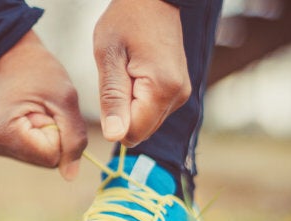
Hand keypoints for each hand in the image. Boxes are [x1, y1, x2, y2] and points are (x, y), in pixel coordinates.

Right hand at [0, 31, 86, 180]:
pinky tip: (30, 114)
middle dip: (54, 136)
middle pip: (45, 161)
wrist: (16, 56)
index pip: (51, 157)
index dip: (60, 134)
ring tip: (36, 109)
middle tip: (43, 108)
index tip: (48, 109)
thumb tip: (71, 176)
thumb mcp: (66, 101)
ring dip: (48, 135)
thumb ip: (74, 138)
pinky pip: (33, 152)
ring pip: (40, 158)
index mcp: (3, 133)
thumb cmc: (41, 71)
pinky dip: (39, 136)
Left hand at [94, 0, 190, 146]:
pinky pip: (152, 111)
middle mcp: (178, 97)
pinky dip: (138, 101)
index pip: (132, 133)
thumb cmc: (126, 22)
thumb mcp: (109, 57)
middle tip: (117, 78)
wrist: (153, 0)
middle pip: (141, 132)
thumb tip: (115, 136)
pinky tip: (135, 74)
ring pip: (146, 123)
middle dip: (122, 114)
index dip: (113, 119)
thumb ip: (112, 99)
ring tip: (126, 73)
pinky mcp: (178, 91)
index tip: (111, 88)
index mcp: (162, 90)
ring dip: (129, 106)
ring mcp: (181, 95)